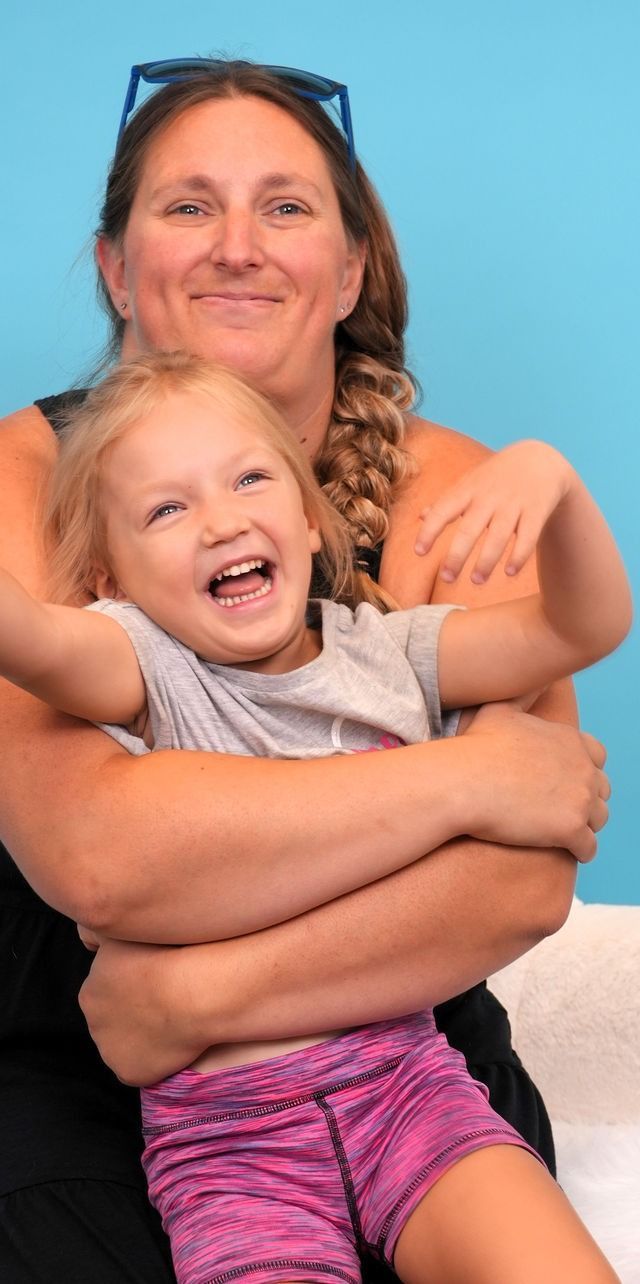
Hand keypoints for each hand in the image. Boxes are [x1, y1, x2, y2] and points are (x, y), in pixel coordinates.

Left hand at [78, 936, 210, 1085]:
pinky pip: (143, 1068)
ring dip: (145, 1038)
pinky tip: (176, 1042)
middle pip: (114, 1021)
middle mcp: (93, 1024)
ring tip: (175, 1021)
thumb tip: (88, 942)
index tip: (156, 983)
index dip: (133, 989)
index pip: (108, 994)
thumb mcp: (121, 930)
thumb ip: (97, 935)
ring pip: (127, 1046)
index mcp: (90, 991)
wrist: (193, 992)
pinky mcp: (129, 1072)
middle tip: (166, 1003)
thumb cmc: (165, 954)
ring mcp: (110, 1051)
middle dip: (135, 1014)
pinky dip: (156, 1060)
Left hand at [415, 440, 574, 583]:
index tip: (419, 552)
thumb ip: (447, 501)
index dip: (430, 531)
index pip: (443, 510)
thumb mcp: (470, 483)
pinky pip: (528, 537)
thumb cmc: (496, 477)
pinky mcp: (536, 511)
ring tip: (476, 581)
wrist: (539, 460)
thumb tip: (421, 516)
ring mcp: (514, 504)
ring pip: (498, 536)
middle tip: (446, 578)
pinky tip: (509, 573)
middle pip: (470, 529)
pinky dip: (519, 556)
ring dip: (486, 561)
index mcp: (467, 490)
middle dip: (456, 555)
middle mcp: (489, 497)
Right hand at [461, 700, 609, 860]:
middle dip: (586, 799)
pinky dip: (579, 850)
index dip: (581, 769)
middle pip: (601, 790)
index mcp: (571, 740)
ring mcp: (580, 799)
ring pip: (599, 819)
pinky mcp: (572, 829)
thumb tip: (536, 677)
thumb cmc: (475, 748)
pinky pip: (588, 847)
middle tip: (560, 809)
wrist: (462, 784)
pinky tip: (563, 849)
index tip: (562, 780)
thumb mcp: (500, 709)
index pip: (597, 757)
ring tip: (562, 831)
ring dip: (585, 825)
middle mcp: (583, 768)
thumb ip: (524, 693)